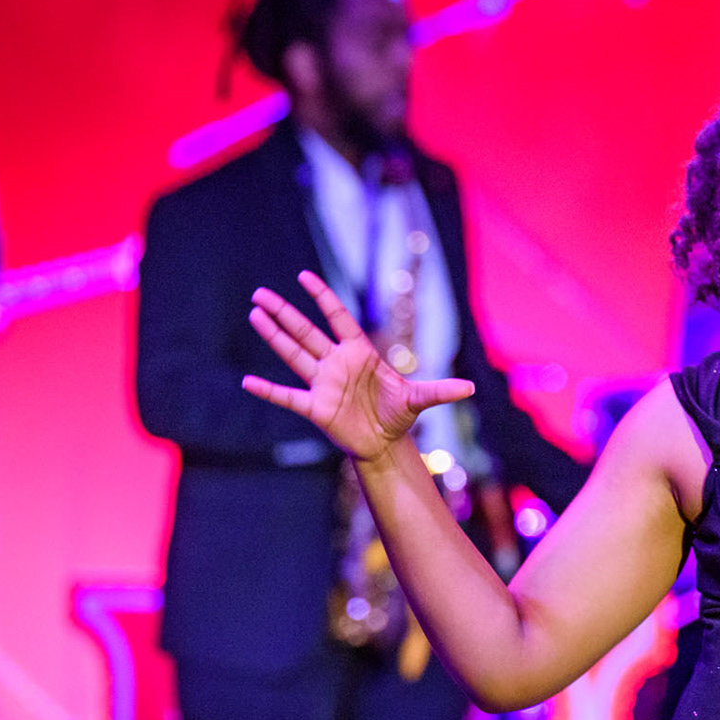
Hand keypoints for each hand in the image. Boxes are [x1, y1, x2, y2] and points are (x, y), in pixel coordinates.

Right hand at [242, 270, 473, 460]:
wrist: (384, 443)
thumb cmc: (398, 414)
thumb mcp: (419, 400)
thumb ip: (440, 391)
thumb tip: (471, 388)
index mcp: (360, 353)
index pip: (337, 318)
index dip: (322, 297)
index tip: (303, 276)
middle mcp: (336, 363)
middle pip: (306, 332)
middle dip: (285, 312)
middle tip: (260, 293)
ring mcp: (323, 384)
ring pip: (294, 355)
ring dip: (275, 336)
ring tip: (255, 314)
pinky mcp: (315, 408)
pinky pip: (287, 397)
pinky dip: (268, 391)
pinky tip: (247, 382)